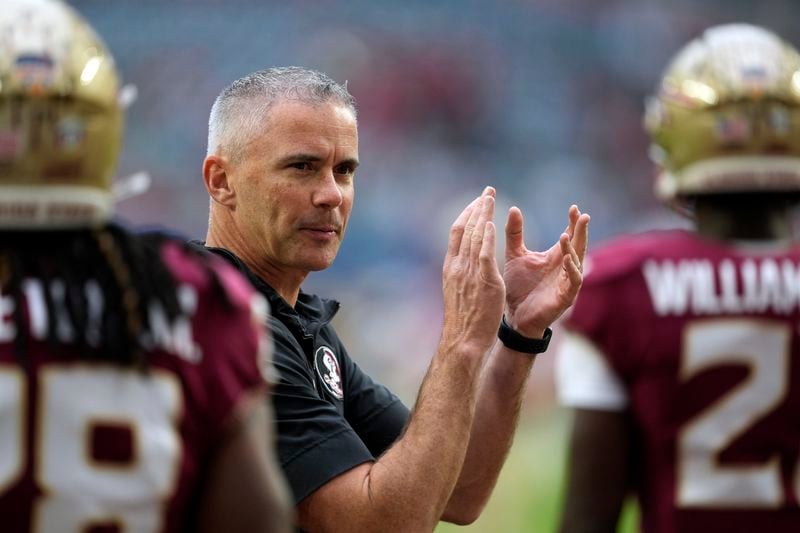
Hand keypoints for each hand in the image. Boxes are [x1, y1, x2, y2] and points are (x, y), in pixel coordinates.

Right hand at [440, 187, 505, 356]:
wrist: (463, 340)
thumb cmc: (464, 320)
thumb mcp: (458, 291)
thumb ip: (463, 273)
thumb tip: (467, 262)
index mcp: (451, 267)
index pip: (457, 232)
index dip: (467, 214)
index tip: (477, 201)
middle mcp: (458, 266)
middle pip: (465, 229)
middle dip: (477, 207)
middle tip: (488, 191)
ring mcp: (469, 273)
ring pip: (474, 237)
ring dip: (483, 214)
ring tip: (490, 197)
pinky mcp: (484, 282)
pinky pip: (484, 254)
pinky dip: (486, 237)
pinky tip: (491, 223)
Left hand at [503, 204, 588, 337]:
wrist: (513, 316)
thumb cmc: (518, 286)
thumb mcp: (515, 255)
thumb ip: (514, 233)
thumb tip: (513, 208)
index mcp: (555, 257)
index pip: (570, 236)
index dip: (573, 223)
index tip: (574, 208)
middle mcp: (564, 267)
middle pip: (578, 245)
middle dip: (581, 231)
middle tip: (583, 215)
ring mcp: (566, 282)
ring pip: (576, 262)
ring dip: (572, 248)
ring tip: (566, 235)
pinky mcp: (565, 297)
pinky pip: (573, 281)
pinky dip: (572, 269)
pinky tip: (567, 258)